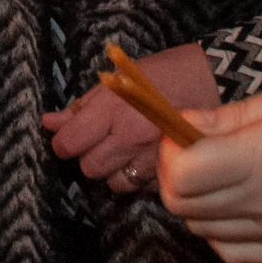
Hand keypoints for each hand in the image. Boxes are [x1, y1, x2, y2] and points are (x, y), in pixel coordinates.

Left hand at [42, 42, 219, 195]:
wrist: (213, 80)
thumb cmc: (163, 73)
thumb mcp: (118, 79)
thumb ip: (82, 105)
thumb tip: (49, 123)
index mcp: (113, 109)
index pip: (69, 142)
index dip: (63, 142)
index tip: (68, 137)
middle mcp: (130, 137)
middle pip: (89, 168)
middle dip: (88, 157)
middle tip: (99, 142)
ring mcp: (152, 158)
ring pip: (113, 184)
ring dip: (112, 171)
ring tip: (122, 152)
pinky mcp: (172, 172)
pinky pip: (141, 189)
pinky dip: (138, 178)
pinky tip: (143, 160)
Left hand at [158, 73, 261, 262]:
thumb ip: (238, 115)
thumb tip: (187, 122)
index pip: (180, 176)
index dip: (169, 148)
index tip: (184, 126)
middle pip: (183, 207)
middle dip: (175, 172)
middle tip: (196, 143)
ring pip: (205, 232)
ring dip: (197, 201)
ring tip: (219, 170)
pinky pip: (237, 253)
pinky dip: (223, 232)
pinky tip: (238, 204)